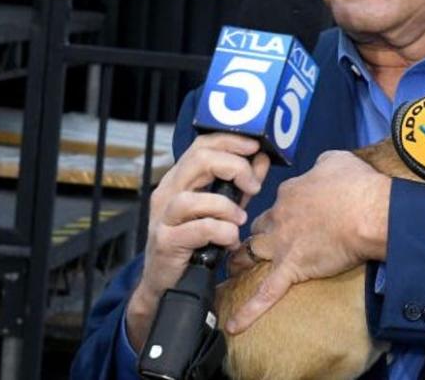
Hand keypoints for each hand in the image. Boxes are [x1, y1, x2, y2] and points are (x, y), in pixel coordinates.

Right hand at [125, 133, 270, 350]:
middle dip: (233, 168)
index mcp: (179, 179)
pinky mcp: (165, 241)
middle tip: (253, 187)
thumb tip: (262, 159)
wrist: (168, 283)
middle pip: (198, 160)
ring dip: (225, 207)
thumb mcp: (223, 208)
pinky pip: (197, 229)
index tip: (255, 146)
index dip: (229, 141)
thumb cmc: (196, 242)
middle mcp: (167, 193)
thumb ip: (241, 184)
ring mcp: (163, 217)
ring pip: (191, 198)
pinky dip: (220, 231)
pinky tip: (229, 239)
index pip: (201, 145)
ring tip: (239, 219)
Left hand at [225, 150, 390, 333]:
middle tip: (250, 239)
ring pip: (251, 252)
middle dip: (254, 233)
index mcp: (289, 192)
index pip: (277, 201)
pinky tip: (234, 325)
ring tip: (232, 268)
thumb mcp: (337, 161)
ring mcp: (283, 244)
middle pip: (258, 226)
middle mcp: (280, 217)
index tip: (289, 214)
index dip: (282, 208)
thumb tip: (321, 169)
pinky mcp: (292, 268)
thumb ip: (322, 164)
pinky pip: (266, 293)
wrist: (369, 212)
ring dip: (240, 260)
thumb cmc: (358, 185)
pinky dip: (249, 311)